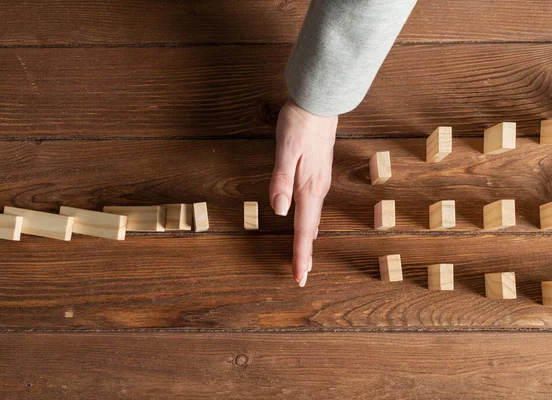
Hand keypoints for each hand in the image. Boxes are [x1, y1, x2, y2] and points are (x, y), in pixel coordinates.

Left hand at [269, 99, 337, 286]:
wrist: (319, 103)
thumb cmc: (299, 124)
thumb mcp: (285, 150)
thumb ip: (281, 180)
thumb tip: (279, 210)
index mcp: (308, 188)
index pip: (302, 230)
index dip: (300, 255)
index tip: (299, 277)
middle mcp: (317, 189)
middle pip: (310, 229)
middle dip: (304, 254)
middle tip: (300, 276)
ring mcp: (320, 182)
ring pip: (313, 220)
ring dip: (307, 241)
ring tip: (303, 259)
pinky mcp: (318, 175)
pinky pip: (314, 208)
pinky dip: (309, 224)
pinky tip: (307, 226)